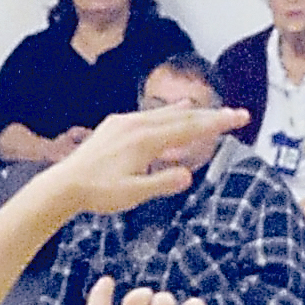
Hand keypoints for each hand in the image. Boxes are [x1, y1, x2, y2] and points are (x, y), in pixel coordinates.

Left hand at [44, 100, 244, 222]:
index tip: (240, 117)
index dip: (218, 123)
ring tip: (205, 110)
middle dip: (211, 116)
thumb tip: (187, 174)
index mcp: (145, 140)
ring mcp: (124, 123)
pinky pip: (148, 117)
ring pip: (164, 114)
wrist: (63, 185)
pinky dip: (165, 117)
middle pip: (182, 116)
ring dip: (188, 113)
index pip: (190, 128)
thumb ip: (162, 183)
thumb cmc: (98, 193)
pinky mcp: (114, 127)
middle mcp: (136, 124)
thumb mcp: (134, 194)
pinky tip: (167, 117)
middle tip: (236, 114)